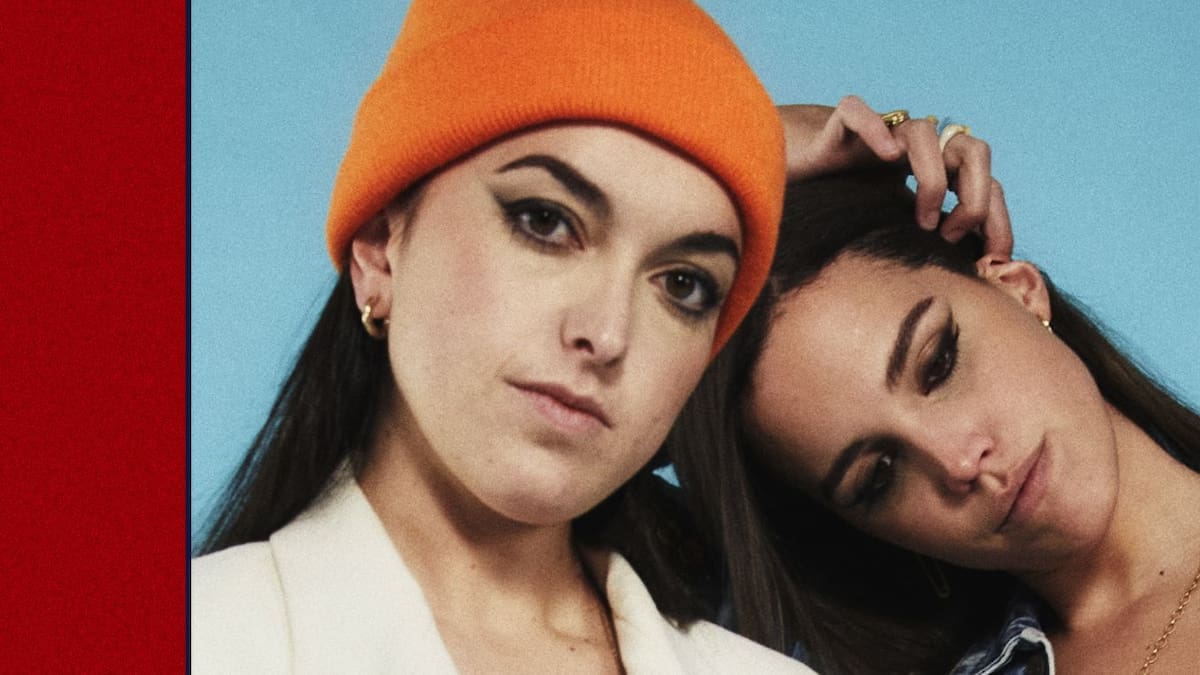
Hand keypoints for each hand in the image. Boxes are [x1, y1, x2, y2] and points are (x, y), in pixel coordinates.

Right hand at [779, 96, 1011, 257]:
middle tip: (952, 235)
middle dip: (974, 196)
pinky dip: (876, 130)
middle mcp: (911, 150)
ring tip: (921, 220)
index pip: (985, 185)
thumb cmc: (841, 218)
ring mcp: (879, 135)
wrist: (788, 186)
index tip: (993, 260)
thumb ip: (929, 252)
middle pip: (971, 150)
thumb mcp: (895, 239)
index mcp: (932, 172)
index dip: (997, 220)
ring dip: (932, 177)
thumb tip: (972, 287)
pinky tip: (886, 158)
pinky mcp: (840, 126)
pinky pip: (859, 112)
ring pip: (923, 131)